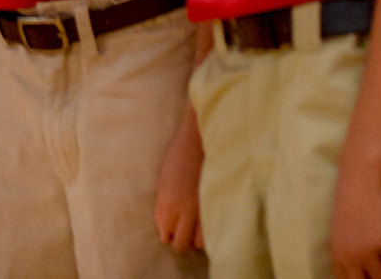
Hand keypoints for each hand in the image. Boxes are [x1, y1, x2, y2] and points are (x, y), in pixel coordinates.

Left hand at [154, 108, 205, 253]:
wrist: (200, 136)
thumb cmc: (179, 154)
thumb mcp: (163, 180)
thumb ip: (163, 205)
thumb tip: (165, 228)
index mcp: (167, 203)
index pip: (166, 235)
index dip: (170, 232)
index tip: (174, 228)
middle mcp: (184, 211)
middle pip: (181, 244)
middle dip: (182, 239)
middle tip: (186, 229)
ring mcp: (202, 209)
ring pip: (200, 243)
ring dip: (198, 237)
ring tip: (200, 225)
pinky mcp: (217, 203)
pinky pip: (214, 229)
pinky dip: (212, 230)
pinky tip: (211, 220)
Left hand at [330, 157, 380, 278]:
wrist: (363, 175)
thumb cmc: (352, 196)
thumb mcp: (342, 229)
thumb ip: (347, 250)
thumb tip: (359, 268)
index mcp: (337, 253)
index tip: (366, 275)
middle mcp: (351, 257)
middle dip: (373, 278)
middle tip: (380, 270)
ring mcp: (369, 253)